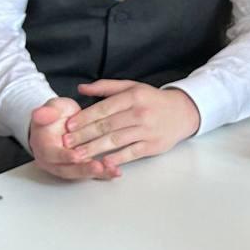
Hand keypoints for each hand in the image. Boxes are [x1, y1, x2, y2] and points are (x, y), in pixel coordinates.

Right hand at [29, 98, 117, 180]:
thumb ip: (46, 112)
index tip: (75, 156)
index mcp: (43, 146)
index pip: (52, 154)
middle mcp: (53, 160)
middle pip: (67, 169)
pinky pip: (90, 171)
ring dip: (96, 173)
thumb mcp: (52, 108)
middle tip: (98, 167)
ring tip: (112, 171)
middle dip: (83, 169)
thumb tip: (38, 113)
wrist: (59, 121)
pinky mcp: (79, 165)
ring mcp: (66, 165)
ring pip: (80, 173)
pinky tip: (116, 171)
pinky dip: (103, 172)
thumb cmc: (55, 115)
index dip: (63, 156)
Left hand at [62, 80, 200, 171]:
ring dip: (94, 149)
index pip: (104, 108)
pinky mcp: (152, 145)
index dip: (84, 118)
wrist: (183, 112)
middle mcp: (140, 112)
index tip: (68, 126)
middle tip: (66, 143)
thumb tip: (81, 88)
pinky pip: (130, 153)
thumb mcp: (132, 87)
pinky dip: (116, 158)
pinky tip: (102, 162)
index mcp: (133, 96)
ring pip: (116, 140)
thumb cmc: (153, 100)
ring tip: (77, 155)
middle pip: (107, 126)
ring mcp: (147, 130)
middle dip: (84, 135)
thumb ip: (106, 87)